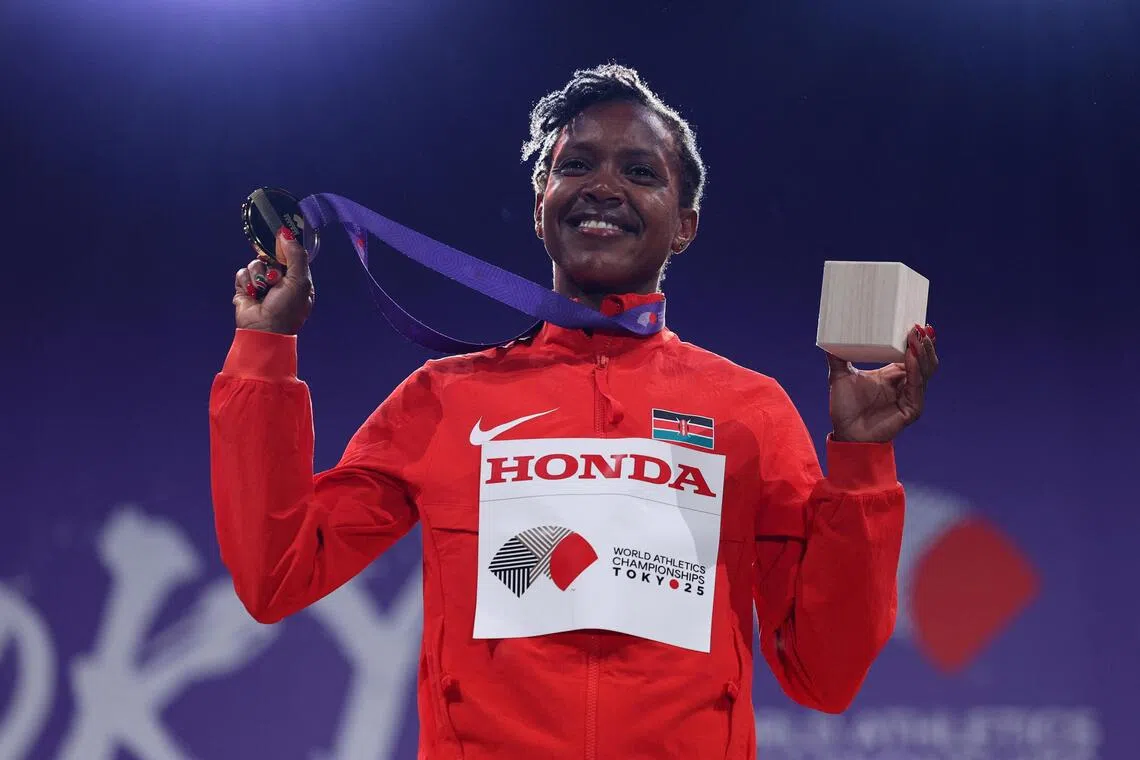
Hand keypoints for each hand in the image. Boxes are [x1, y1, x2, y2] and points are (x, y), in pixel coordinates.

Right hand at [232, 227, 313, 334]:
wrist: (264, 330)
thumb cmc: (287, 309)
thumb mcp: (300, 280)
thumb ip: (295, 255)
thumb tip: (285, 233)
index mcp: (297, 280)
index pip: (290, 256)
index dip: (284, 250)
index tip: (279, 245)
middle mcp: (280, 282)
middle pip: (271, 257)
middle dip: (271, 266)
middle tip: (275, 280)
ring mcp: (261, 285)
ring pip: (256, 263)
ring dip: (259, 277)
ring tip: (263, 291)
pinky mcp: (245, 288)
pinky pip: (242, 273)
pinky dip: (247, 283)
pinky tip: (252, 294)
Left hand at [826, 325, 938, 442]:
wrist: (845, 433)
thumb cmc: (844, 408)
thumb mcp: (839, 376)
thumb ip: (836, 357)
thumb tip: (827, 338)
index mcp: (893, 374)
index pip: (912, 353)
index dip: (916, 339)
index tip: (915, 322)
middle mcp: (905, 384)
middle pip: (924, 359)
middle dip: (923, 342)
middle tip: (918, 325)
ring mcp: (911, 397)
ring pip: (926, 370)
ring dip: (922, 352)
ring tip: (916, 337)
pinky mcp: (912, 409)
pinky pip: (917, 386)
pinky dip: (915, 370)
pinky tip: (910, 356)